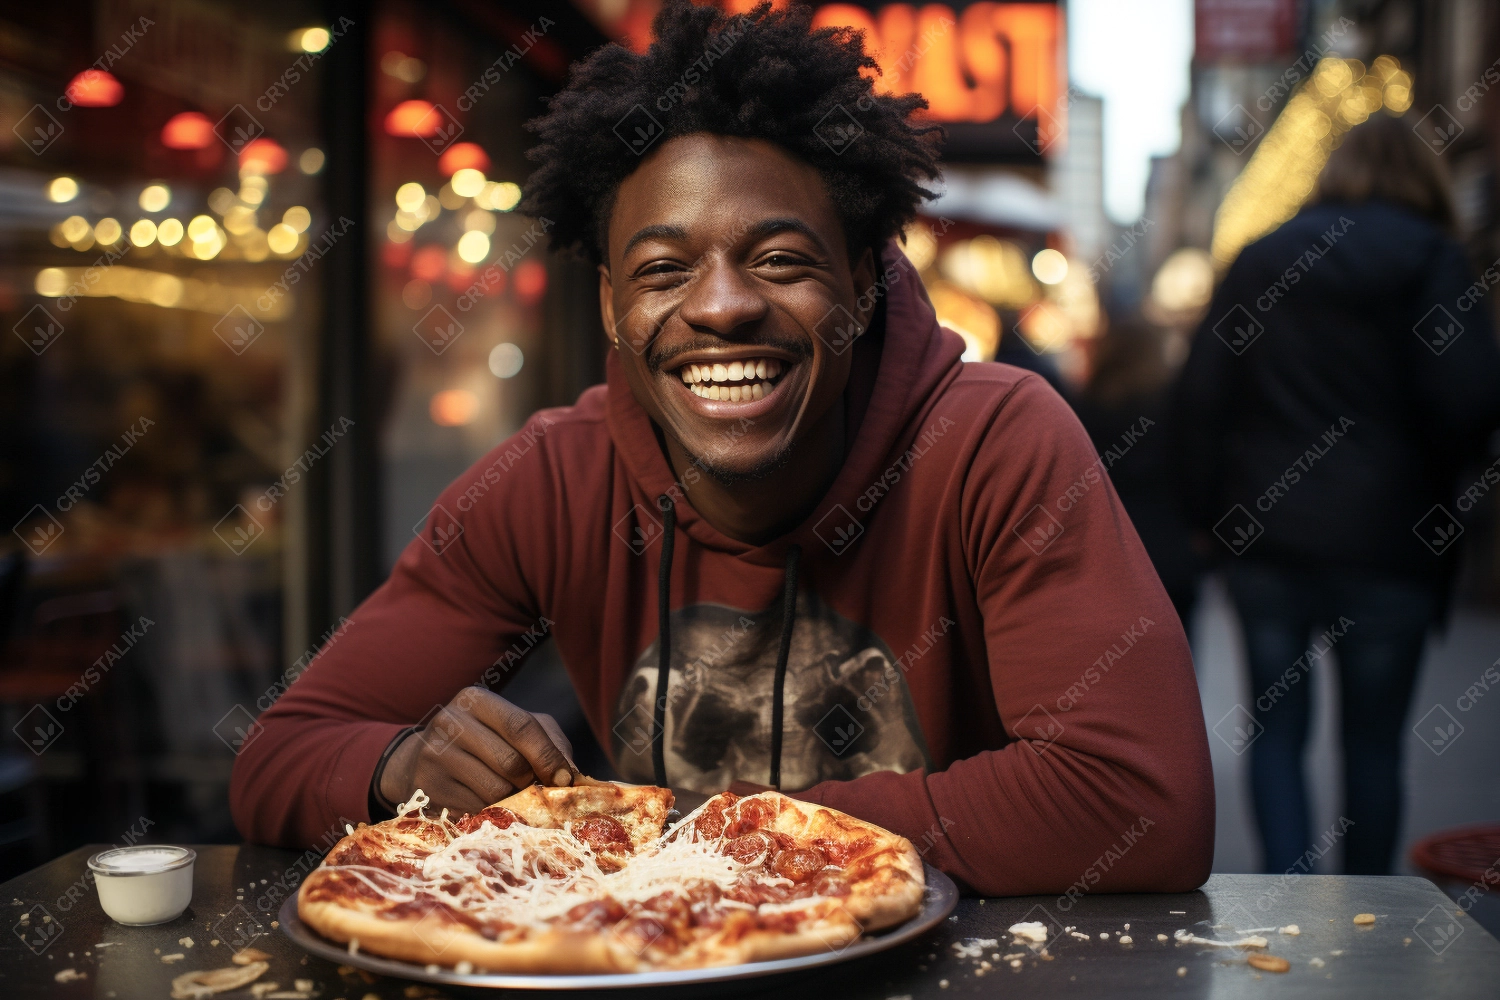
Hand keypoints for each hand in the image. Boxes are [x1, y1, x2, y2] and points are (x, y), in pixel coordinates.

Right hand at [379, 686, 574, 814]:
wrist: (419, 761)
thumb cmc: (483, 742)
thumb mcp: (514, 729)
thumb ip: (549, 741)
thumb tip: (573, 775)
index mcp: (476, 700)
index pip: (521, 726)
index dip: (548, 756)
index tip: (565, 779)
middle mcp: (451, 722)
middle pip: (510, 762)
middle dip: (533, 782)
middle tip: (538, 790)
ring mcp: (435, 756)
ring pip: (494, 790)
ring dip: (515, 801)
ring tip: (516, 797)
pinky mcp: (428, 788)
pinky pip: (476, 810)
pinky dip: (494, 813)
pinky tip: (492, 807)